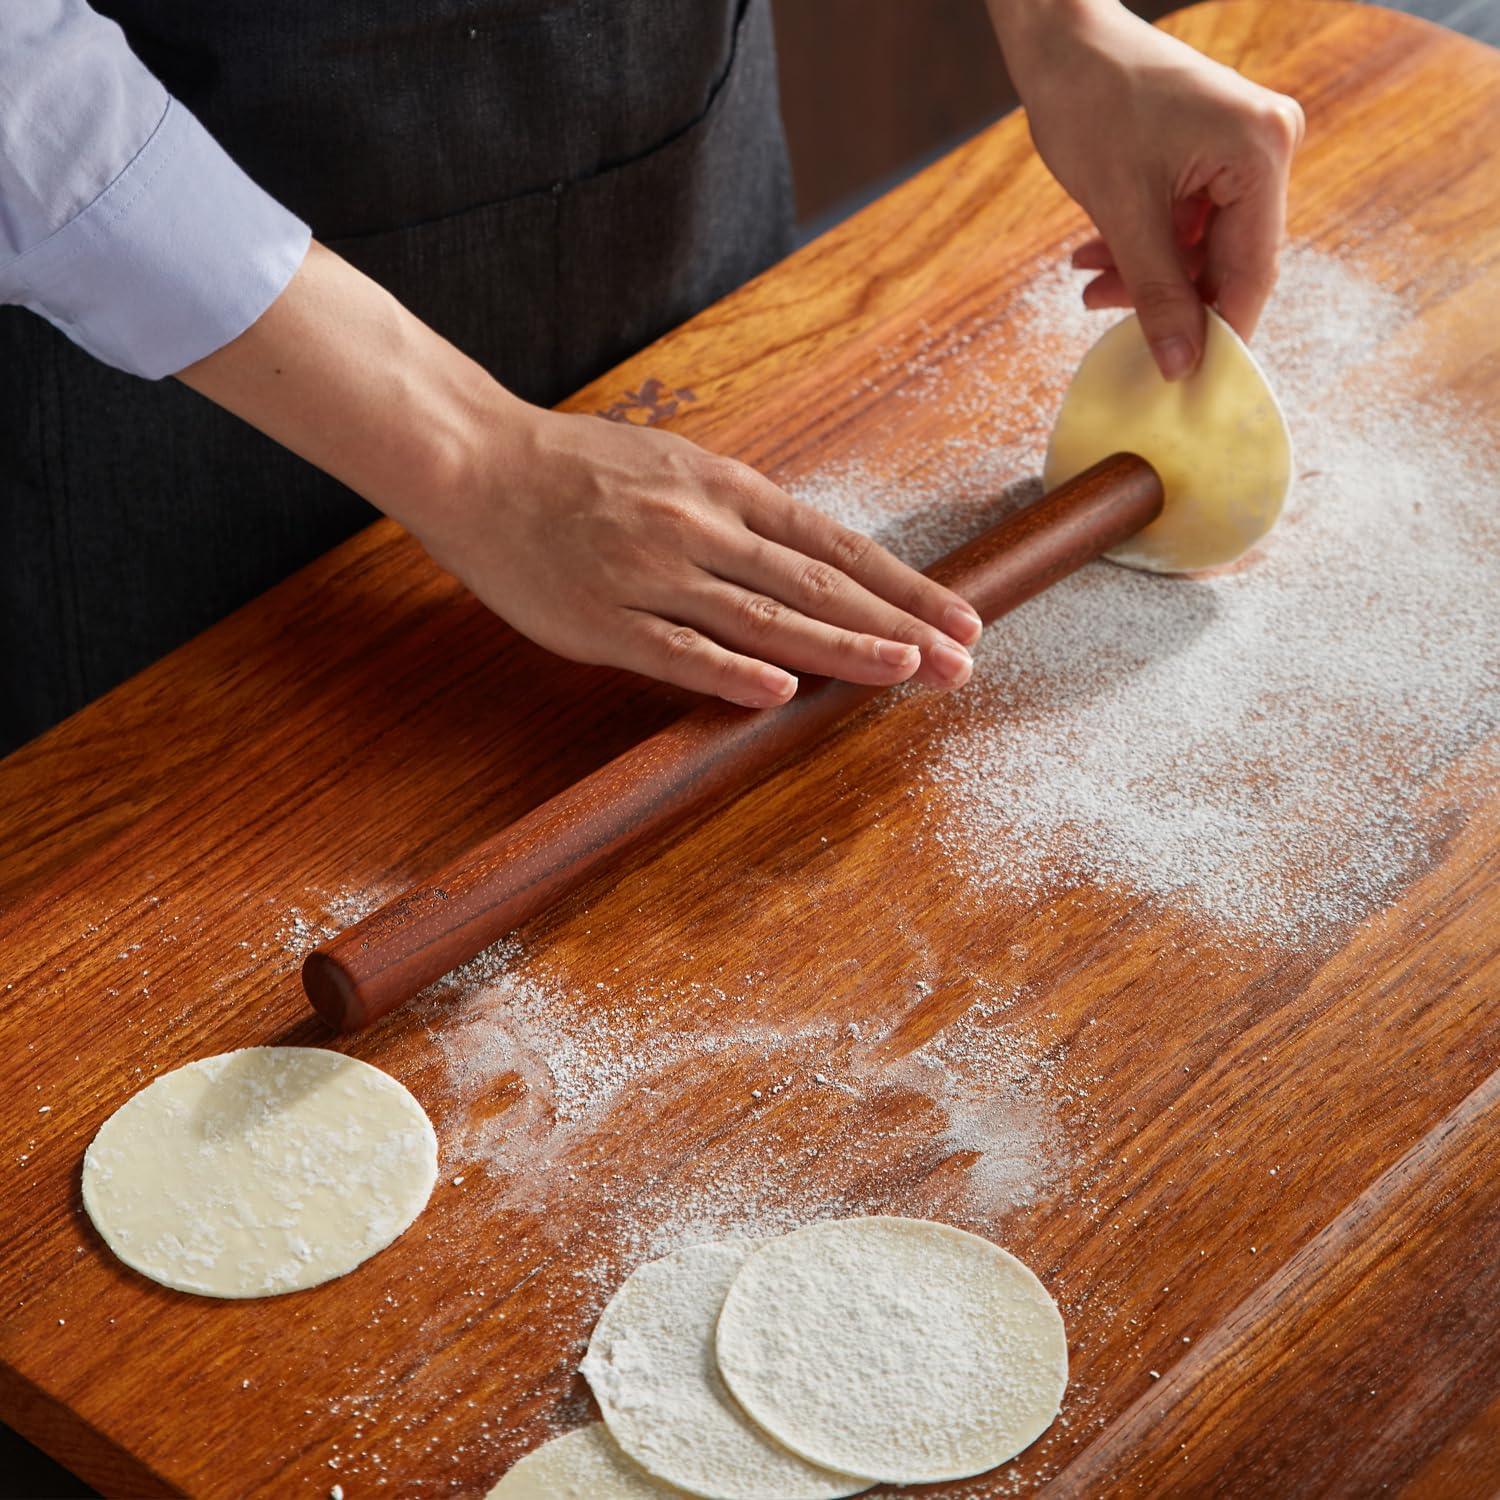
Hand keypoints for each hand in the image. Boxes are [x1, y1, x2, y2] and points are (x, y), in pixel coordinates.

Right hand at [414, 405, 983, 708]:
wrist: (473, 461)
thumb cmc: (574, 467)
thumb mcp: (673, 466)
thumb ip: (738, 514)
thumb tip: (807, 563)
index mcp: (726, 490)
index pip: (836, 547)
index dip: (904, 587)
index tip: (960, 618)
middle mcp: (702, 528)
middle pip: (817, 587)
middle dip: (897, 626)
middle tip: (960, 663)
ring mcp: (651, 574)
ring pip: (762, 619)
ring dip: (840, 650)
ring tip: (904, 675)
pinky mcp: (600, 619)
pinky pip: (674, 649)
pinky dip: (729, 673)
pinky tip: (781, 694)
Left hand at [990, 0, 1304, 376]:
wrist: (1060, 38)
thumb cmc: (1089, 104)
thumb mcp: (1121, 212)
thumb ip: (1155, 293)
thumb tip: (1182, 365)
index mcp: (1261, 152)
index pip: (1252, 273)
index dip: (1218, 334)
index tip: (1186, 382)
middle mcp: (1268, 145)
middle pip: (1228, 260)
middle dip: (1168, 298)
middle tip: (1110, 321)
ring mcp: (1243, 145)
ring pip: (1202, 245)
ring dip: (1147, 273)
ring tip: (1090, 284)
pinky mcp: (1213, 149)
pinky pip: (1188, 219)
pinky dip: (1145, 243)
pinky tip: (1097, 258)